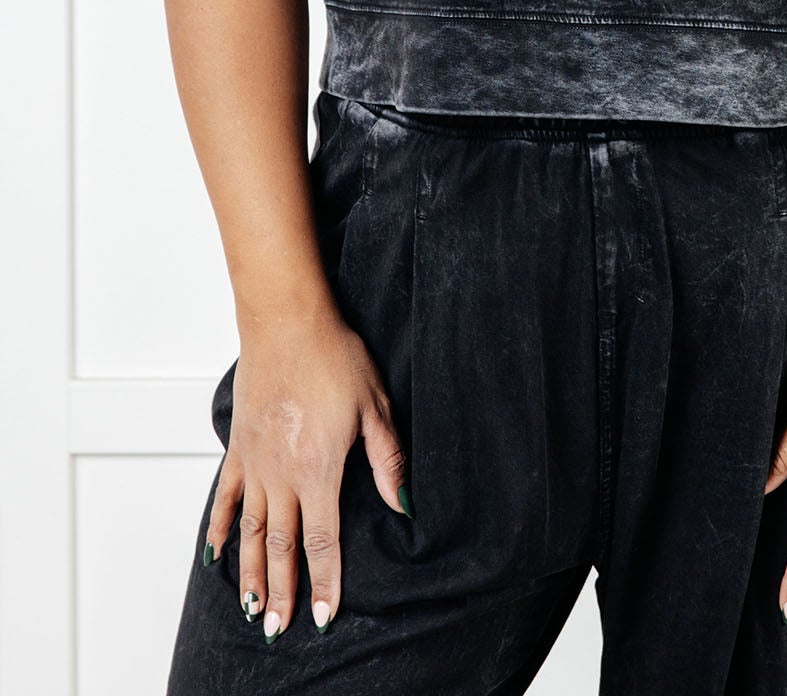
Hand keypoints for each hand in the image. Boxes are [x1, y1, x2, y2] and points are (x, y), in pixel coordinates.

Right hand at [203, 313, 409, 639]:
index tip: (322, 616)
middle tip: (279, 629)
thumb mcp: (374, 406)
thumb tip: (405, 504)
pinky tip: (216, 554)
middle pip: (281, 546)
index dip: (324, 582)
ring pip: (250, 531)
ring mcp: (256, 462)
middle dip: (283, 591)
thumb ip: (387, 460)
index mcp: (319, 469)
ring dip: (251, 573)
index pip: (323, 541)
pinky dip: (219, 528)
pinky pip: (226, 497)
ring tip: (252, 609)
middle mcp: (282, 475)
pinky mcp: (239, 447)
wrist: (286, 321)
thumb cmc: (335, 357)